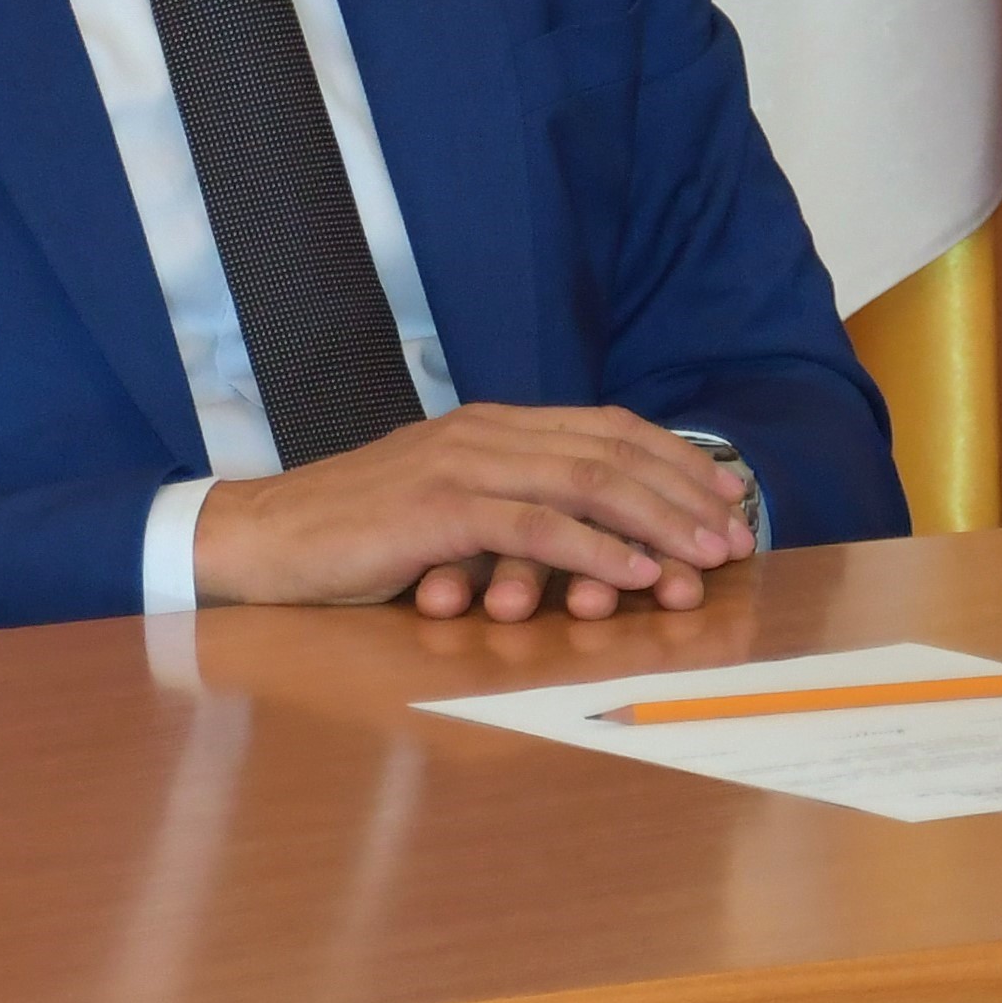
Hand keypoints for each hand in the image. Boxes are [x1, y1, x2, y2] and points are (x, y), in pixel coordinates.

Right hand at [191, 405, 757, 622]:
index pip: (603, 426)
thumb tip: (585, 534)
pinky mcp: (440, 509)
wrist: (265, 540)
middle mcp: (483, 431)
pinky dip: (599, 551)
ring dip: (658, 522)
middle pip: (609, 449)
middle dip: (683, 491)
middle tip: (736, 532)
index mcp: (487, 425)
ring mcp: (461, 465)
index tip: (723, 496)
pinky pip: (539, 527)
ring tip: (706, 558)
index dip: (671, 458)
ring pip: (587, 482)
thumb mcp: (441, 506)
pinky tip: (638, 577)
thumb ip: (506, 505)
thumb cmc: (354, 535)